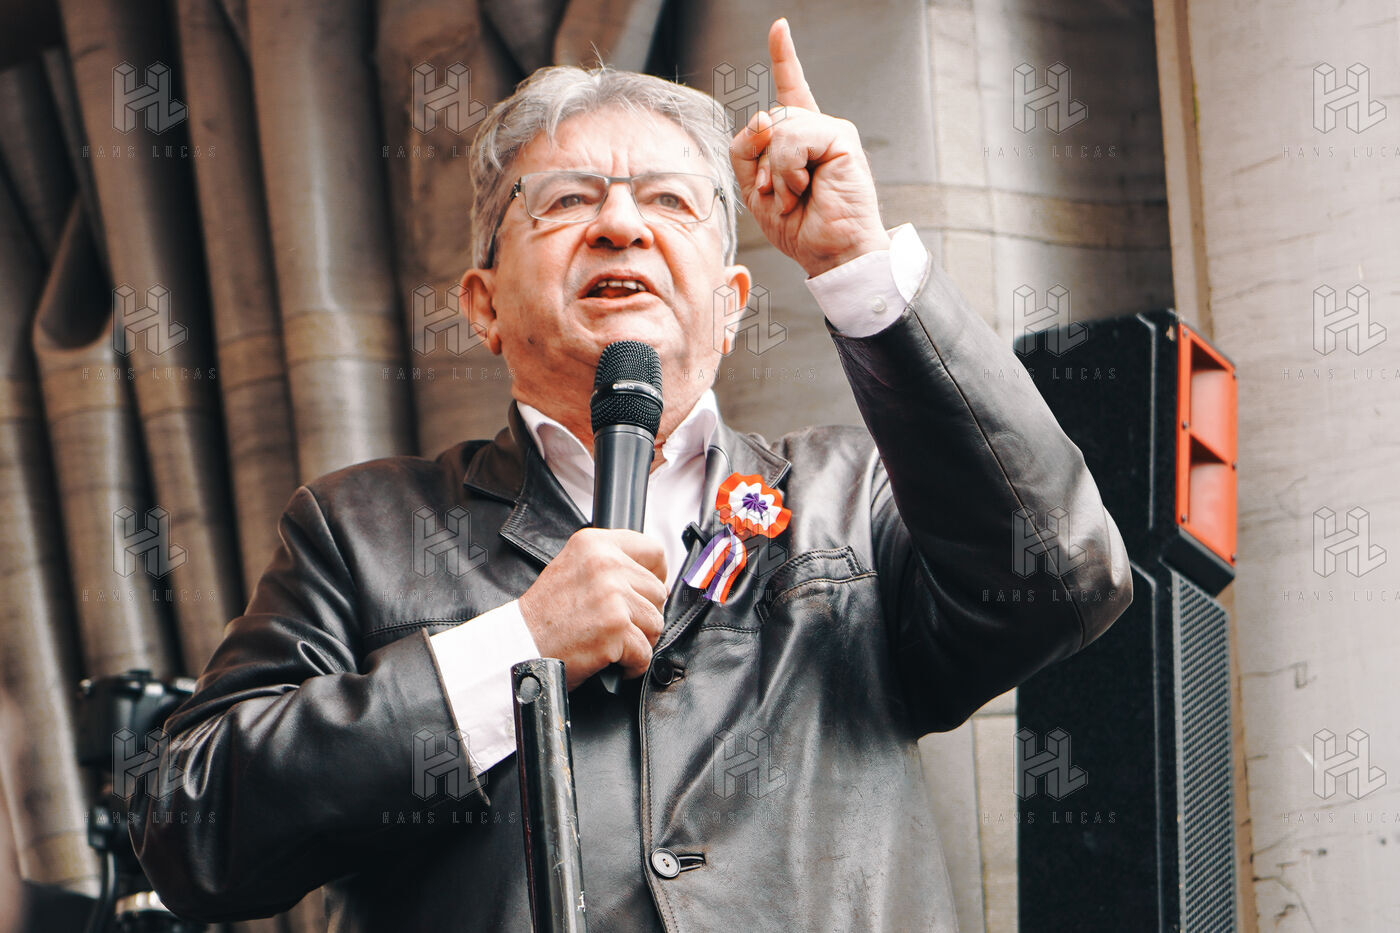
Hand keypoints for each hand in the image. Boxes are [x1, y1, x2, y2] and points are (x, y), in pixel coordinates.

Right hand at [517, 528, 666, 689]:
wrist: (519, 645)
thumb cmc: (545, 615)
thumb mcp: (574, 568)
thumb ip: (610, 564)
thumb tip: (655, 578)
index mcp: (595, 544)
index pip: (653, 551)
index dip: (657, 575)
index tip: (647, 591)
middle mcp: (605, 564)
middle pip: (658, 592)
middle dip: (643, 614)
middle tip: (617, 625)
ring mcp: (612, 595)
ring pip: (656, 622)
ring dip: (639, 640)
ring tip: (610, 641)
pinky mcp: (615, 628)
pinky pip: (645, 652)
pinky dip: (632, 664)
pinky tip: (611, 661)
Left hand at [730, 18, 890, 276]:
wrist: (830, 252)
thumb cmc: (799, 227)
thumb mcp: (757, 188)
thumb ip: (747, 149)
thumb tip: (764, 115)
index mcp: (800, 141)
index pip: (791, 90)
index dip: (784, 58)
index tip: (779, 28)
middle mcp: (817, 130)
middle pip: (768, 119)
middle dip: (761, 161)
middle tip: (778, 195)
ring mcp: (832, 131)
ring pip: (779, 127)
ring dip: (776, 170)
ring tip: (794, 196)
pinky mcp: (842, 137)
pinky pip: (794, 137)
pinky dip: (788, 168)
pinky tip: (804, 188)